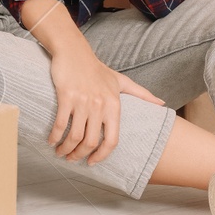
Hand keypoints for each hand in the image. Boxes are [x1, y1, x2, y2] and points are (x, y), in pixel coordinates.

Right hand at [48, 41, 164, 165]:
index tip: (93, 162)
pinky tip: (51, 141)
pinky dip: (54, 136)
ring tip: (60, 152)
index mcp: (114, 105)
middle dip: (80, 155)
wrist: (74, 51)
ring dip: (66, 149)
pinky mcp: (66, 96)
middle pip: (90, 142)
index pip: (112, 140)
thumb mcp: (121, 81)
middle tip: (72, 159)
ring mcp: (83, 101)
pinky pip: (60, 124)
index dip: (102, 155)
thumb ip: (142, 94)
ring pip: (74, 136)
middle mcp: (100, 105)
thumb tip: (162, 104)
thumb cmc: (97, 69)